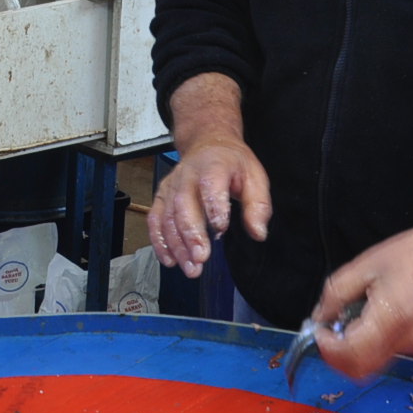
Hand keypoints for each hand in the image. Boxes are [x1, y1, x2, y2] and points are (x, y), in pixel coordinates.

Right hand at [146, 73, 269, 278]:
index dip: (214, 207)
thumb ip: (258, 205)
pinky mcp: (161, 196)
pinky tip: (169, 259)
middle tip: (201, 259)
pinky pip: (155, 219)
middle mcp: (187, 175)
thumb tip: (258, 233)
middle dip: (191, 235)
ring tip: (190, 268)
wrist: (207, 144)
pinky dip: (159, 241)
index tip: (221, 230)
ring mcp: (171, 186)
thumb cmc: (233, 164)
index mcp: (213, 166)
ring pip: (168, 217)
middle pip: (183, 205)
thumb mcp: (255, 176)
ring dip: (176, 245)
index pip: (210, 186)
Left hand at [310, 198, 412, 381]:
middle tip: (330, 332)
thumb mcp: (364, 265)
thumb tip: (320, 317)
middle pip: (362, 369)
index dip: (327, 348)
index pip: (351, 355)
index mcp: (391, 317)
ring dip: (357, 347)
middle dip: (339, 355)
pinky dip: (377, 340)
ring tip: (359, 314)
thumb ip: (336, 295)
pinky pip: (393, 351)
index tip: (319, 332)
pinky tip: (380, 314)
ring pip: (376, 362)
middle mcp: (409, 339)